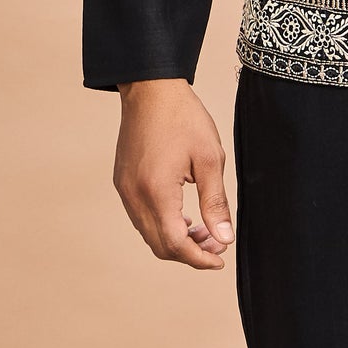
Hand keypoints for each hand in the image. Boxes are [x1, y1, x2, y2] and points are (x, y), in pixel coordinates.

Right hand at [112, 78, 233, 268]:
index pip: (175, 243)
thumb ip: (215, 203)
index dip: (198, 258)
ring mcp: (125, 190)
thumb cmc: (183, 118)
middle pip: (160, 245)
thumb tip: (225, 238)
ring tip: (205, 230)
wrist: (150, 89)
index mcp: (157, 191)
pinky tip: (183, 217)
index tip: (220, 259)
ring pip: (149, 234)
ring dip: (176, 240)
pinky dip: (162, 226)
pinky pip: (140, 218)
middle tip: (217, 244)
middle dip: (190, 252)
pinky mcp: (122, 182)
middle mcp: (134, 195)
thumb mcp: (209, 159)